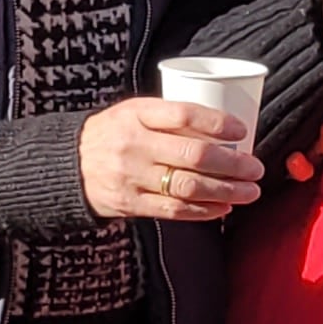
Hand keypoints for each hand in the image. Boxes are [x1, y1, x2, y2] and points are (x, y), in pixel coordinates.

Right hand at [79, 97, 262, 221]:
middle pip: (193, 154)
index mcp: (136, 113)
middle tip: (256, 168)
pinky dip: (203, 211)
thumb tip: (223, 129)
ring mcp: (131, 176)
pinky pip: (173, 210)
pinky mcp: (130, 203)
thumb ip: (170, 117)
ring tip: (249, 191)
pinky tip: (223, 208)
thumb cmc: (112, 134)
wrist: (66, 166)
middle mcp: (134, 144)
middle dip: (233, 163)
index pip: (183, 114)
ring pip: (188, 186)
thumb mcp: (133, 112)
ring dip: (225, 191)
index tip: (242, 130)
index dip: (217, 122)